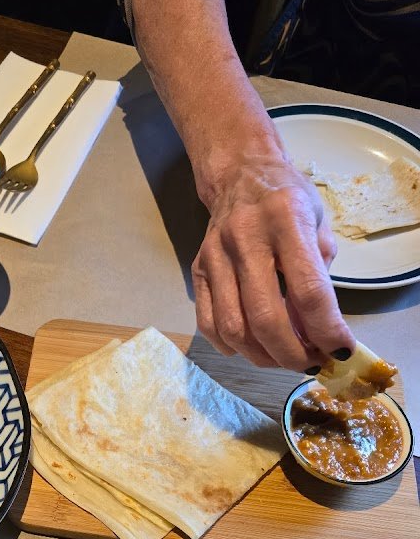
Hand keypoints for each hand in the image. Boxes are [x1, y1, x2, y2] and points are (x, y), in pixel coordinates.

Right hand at [191, 154, 355, 369]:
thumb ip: (320, 275)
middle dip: (292, 353)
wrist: (240, 174)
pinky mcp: (197, 271)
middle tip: (310, 363)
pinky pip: (208, 324)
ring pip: (234, 328)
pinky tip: (252, 348)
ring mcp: (215, 257)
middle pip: (266, 317)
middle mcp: (246, 238)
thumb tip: (317, 332)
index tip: (340, 350)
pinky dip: (231, 347)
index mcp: (286, 220)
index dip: (327, 330)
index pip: (309, 291)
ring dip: (262, 356)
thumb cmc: (287, 200)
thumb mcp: (319, 224)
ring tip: (283, 359)